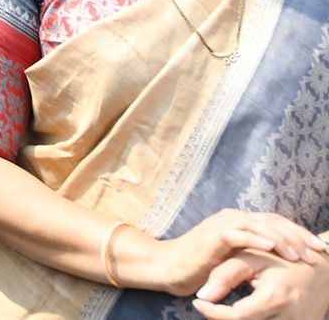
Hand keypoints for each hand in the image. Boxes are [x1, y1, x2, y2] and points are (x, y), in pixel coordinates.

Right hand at [152, 210, 325, 296]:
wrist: (170, 266)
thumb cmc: (201, 265)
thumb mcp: (234, 257)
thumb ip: (252, 251)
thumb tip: (282, 259)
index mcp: (239, 221)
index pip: (276, 222)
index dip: (299, 233)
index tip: (319, 249)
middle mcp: (233, 217)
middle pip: (273, 221)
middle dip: (298, 236)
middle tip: (317, 252)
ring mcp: (222, 224)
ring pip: (259, 224)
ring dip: (282, 239)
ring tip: (300, 254)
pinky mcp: (212, 235)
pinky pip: (238, 234)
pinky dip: (257, 238)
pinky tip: (272, 247)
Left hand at [193, 250, 328, 318]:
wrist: (324, 269)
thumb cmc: (283, 258)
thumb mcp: (253, 258)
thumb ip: (225, 275)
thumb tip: (201, 296)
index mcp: (275, 297)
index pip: (236, 317)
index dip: (213, 313)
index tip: (198, 303)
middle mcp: (289, 318)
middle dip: (223, 319)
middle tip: (209, 308)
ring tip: (224, 311)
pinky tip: (244, 315)